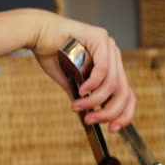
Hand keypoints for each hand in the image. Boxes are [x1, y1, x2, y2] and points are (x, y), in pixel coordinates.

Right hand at [31, 10, 135, 131]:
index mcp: (110, 67)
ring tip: (79, 106)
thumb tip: (89, 117)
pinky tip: (81, 90)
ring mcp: (109, 46)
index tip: (112, 129)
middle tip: (92, 121)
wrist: (38, 35)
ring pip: (113, 83)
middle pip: (124, 92)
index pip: (127, 95)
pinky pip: (103, 69)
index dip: (123, 114)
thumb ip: (83, 97)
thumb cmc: (52, 55)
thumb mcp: (71, 83)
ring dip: (95, 100)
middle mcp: (113, 56)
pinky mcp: (100, 38)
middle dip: (109, 112)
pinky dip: (92, 84)